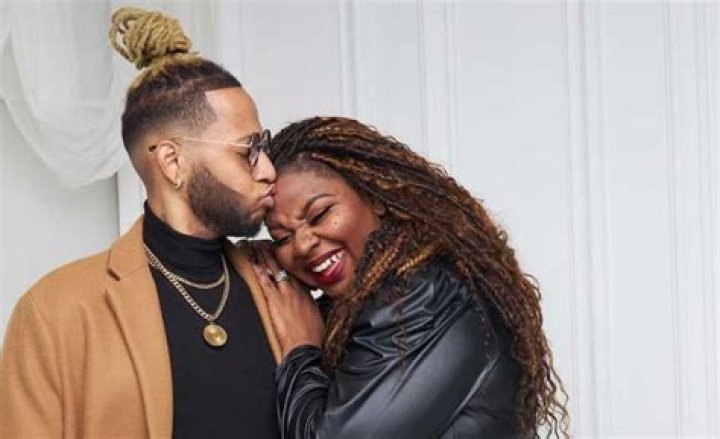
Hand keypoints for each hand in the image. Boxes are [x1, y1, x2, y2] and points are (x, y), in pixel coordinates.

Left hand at [252, 242, 324, 357]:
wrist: (305, 348)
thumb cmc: (313, 337)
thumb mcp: (317, 317)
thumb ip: (312, 306)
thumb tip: (310, 303)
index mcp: (307, 293)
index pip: (295, 270)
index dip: (286, 259)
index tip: (281, 250)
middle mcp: (297, 290)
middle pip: (284, 265)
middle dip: (273, 253)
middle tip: (264, 241)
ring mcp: (286, 294)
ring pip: (273, 269)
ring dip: (263, 256)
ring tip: (254, 245)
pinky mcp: (275, 302)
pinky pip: (265, 282)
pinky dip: (258, 271)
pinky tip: (252, 262)